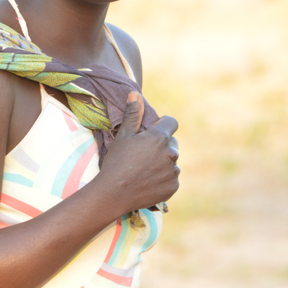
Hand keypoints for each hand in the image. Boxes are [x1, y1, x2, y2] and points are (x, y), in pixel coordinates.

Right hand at [98, 92, 178, 216]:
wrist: (114, 193)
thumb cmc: (117, 161)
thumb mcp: (123, 135)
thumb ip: (133, 114)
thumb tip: (136, 94)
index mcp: (160, 137)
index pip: (172, 122)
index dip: (162, 125)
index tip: (151, 133)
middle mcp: (171, 153)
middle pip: (171, 142)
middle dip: (161, 145)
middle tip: (142, 154)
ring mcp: (174, 171)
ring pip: (171, 161)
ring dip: (162, 162)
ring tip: (143, 170)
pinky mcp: (173, 187)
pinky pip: (171, 178)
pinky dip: (163, 178)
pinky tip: (147, 181)